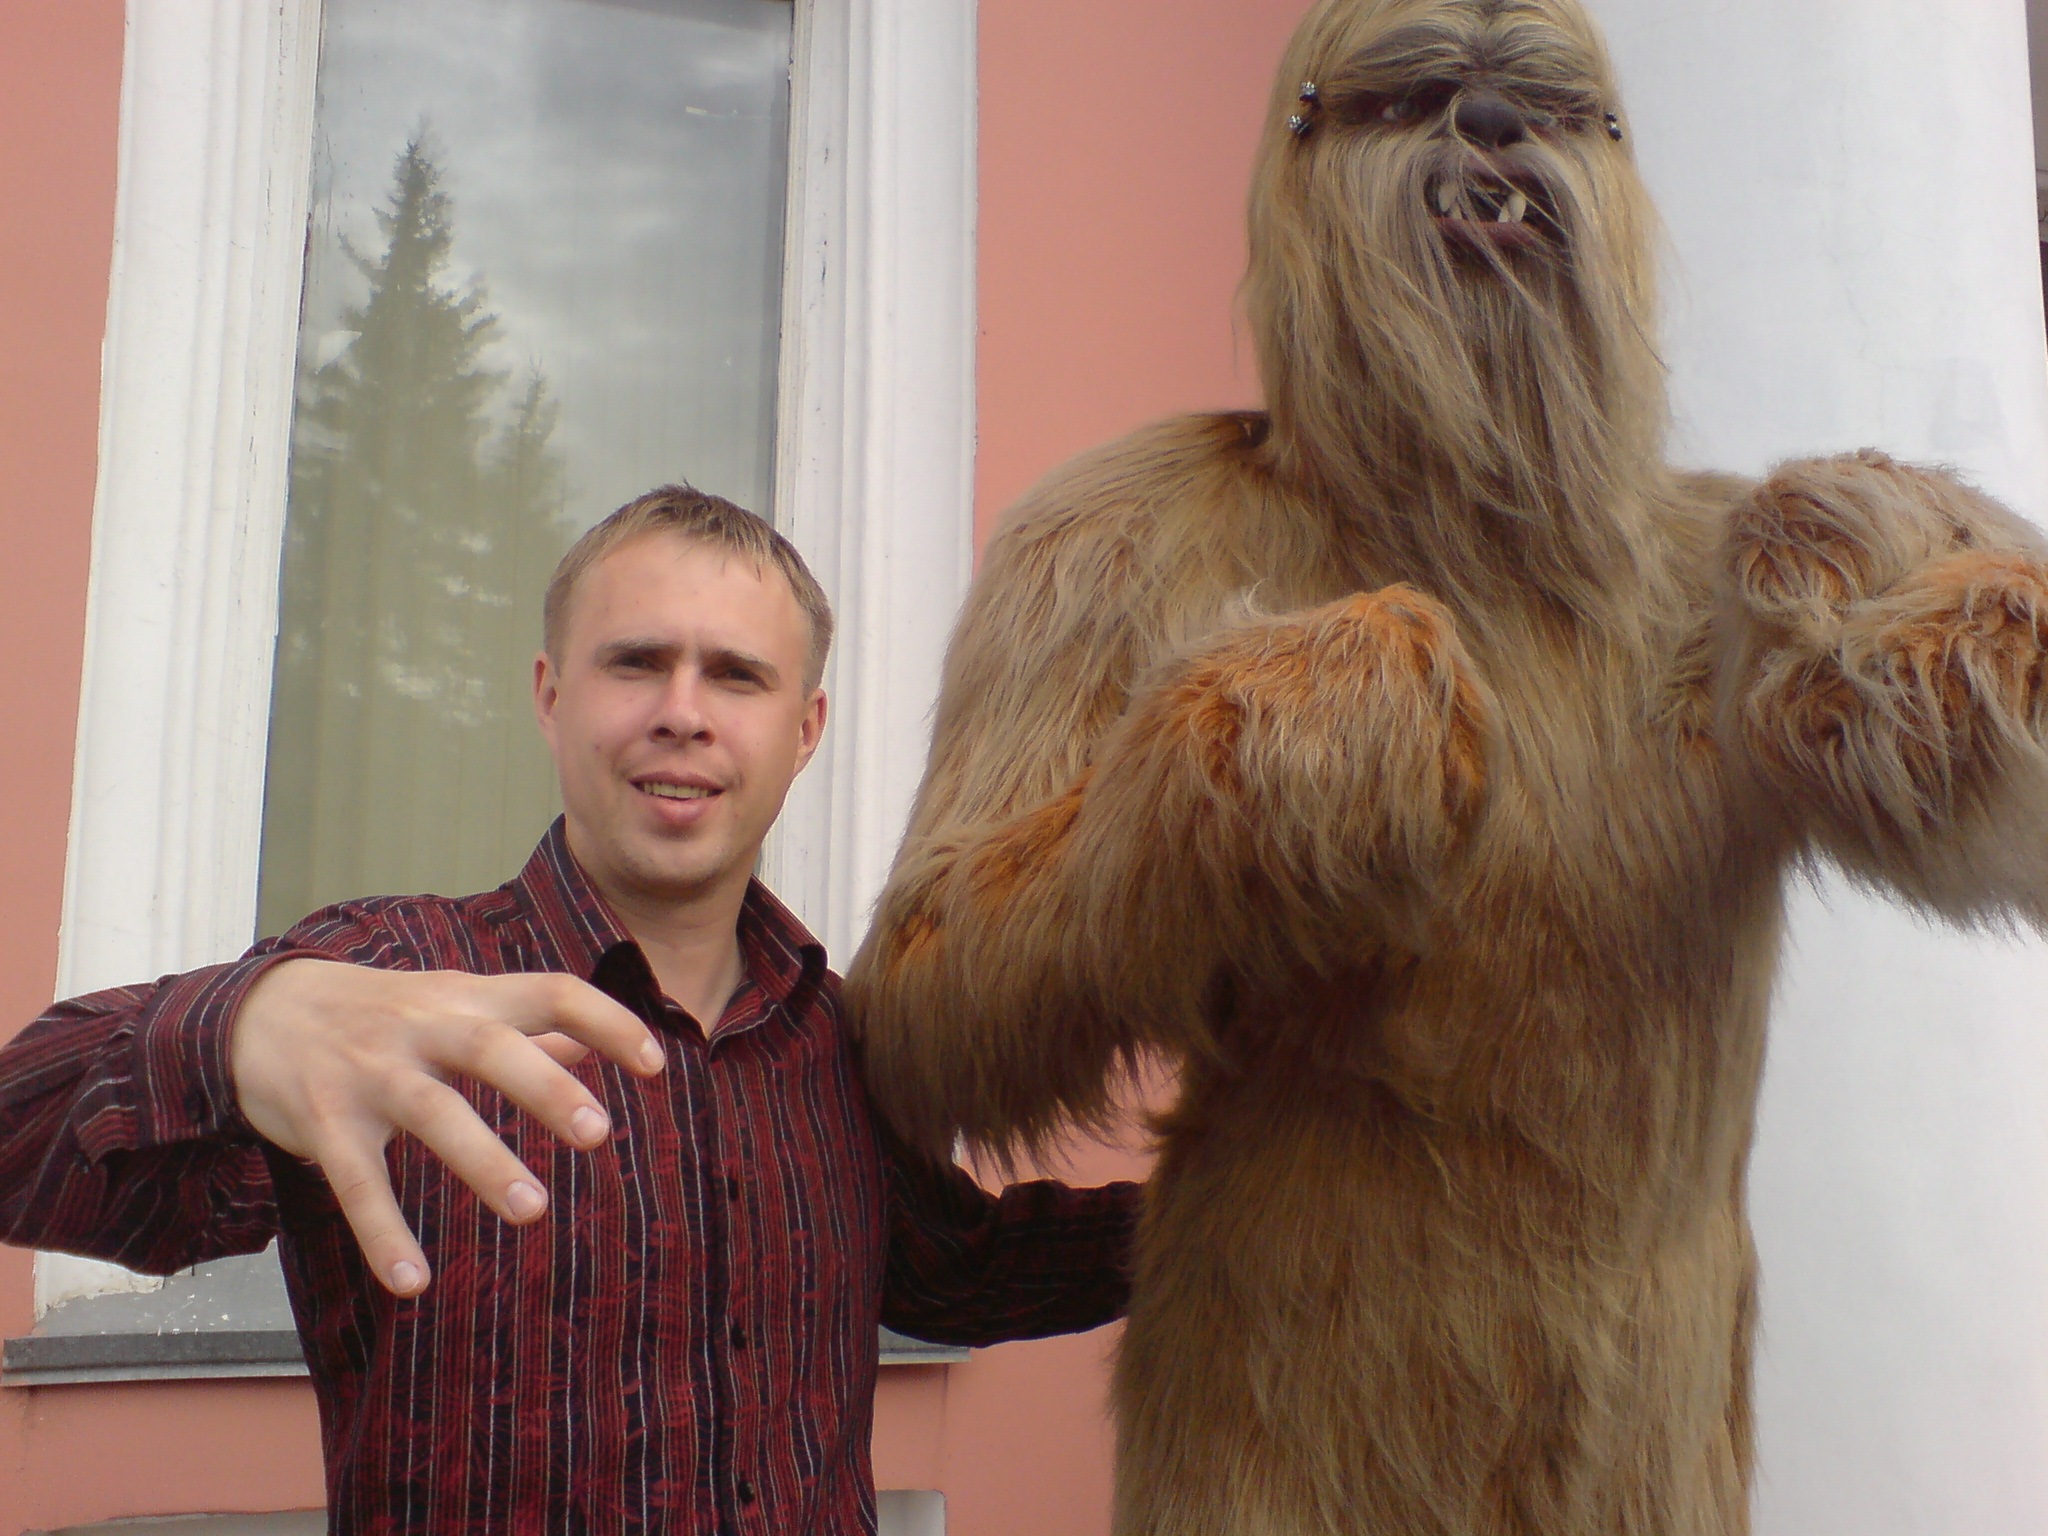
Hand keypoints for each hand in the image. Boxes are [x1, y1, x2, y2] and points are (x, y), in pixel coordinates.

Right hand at [229, 960, 664, 1296]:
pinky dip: (383, 1232)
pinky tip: (413, 1282)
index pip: (550, 991)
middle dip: (547, 1088)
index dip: (607, 1020)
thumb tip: (594, 1043)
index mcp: (467, 998)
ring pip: (432, 1112)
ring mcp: (371, 1073)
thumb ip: (521, 1023)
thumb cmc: (381, 1013)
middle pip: (493, 1048)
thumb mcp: (452, 1004)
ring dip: (482, 1160)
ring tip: (532, 1209)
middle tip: (600, 1134)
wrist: (260, 1011)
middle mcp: (423, 1027)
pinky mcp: (324, 1121)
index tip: (656, 1062)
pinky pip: (357, 1181)